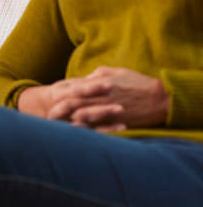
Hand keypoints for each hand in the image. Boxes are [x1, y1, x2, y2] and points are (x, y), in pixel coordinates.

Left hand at [20, 66, 168, 130]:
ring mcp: (106, 110)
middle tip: (46, 116)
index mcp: (97, 83)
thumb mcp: (115, 72)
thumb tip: (84, 79)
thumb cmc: (137, 83)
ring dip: (66, 121)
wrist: (160, 99)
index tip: (50, 99)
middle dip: (57, 109)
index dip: (60, 94)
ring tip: (56, 127)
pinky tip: (74, 134)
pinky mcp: (113, 121)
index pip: (72, 88)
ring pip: (80, 115)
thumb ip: (97, 75)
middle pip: (71, 102)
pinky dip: (84, 130)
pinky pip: (95, 127)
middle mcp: (99, 97)